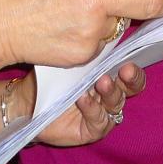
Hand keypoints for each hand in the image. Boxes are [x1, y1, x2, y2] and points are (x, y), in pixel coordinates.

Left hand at [18, 63, 144, 147]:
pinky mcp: (90, 130)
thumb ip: (89, 53)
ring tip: (101, 82)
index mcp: (109, 77)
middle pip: (130, 89)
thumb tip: (103, 33)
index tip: (130, 60)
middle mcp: (109, 96)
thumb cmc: (51, 77)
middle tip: (126, 70)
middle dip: (131, 79)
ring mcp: (102, 114)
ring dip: (111, 92)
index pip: (131, 74)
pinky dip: (92, 108)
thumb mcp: (70, 61)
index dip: (134, 69)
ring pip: (116, 104)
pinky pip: (98, 121)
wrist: (27, 101)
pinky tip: (83, 98)